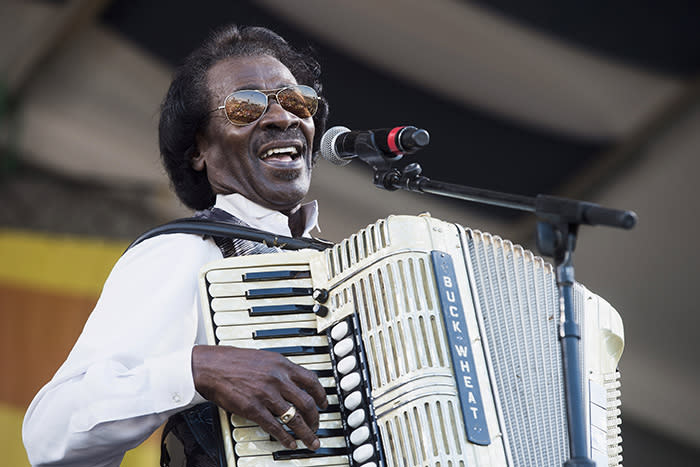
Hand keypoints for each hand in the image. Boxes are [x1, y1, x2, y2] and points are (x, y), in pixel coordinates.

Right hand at [191, 345, 328, 449]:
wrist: (211, 367)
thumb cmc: (235, 361)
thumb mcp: (265, 358)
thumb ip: (281, 369)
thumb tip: (295, 381)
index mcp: (282, 365)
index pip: (311, 381)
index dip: (321, 395)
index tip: (324, 404)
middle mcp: (278, 379)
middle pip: (307, 403)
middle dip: (316, 418)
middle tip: (317, 426)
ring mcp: (267, 395)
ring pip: (295, 418)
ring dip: (306, 432)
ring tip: (311, 441)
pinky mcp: (254, 409)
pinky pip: (275, 427)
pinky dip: (286, 438)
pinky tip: (290, 443)